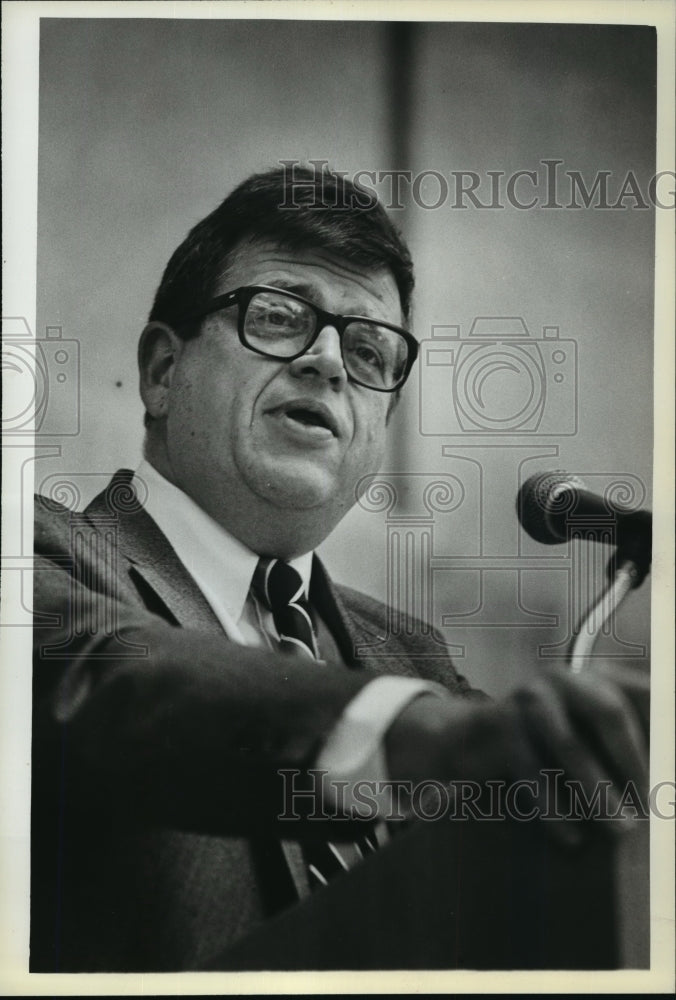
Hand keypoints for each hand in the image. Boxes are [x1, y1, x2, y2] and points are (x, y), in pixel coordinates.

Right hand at [385, 664, 647, 835]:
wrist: (466, 739)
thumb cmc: (540, 745)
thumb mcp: (578, 736)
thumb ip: (616, 749)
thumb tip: (660, 782)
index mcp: (587, 677)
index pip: (634, 696)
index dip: (649, 740)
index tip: (661, 787)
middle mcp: (559, 678)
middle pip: (607, 711)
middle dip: (630, 763)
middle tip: (646, 810)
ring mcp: (526, 698)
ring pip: (570, 744)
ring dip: (597, 790)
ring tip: (619, 829)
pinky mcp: (498, 724)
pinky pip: (534, 769)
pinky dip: (555, 808)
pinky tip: (571, 838)